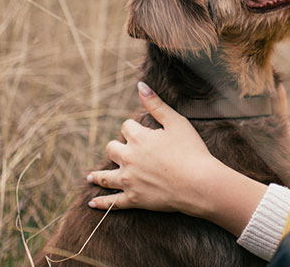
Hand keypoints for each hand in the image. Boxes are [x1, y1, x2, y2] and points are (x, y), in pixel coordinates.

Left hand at [87, 82, 267, 234]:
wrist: (199, 184)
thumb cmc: (191, 151)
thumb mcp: (176, 122)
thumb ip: (156, 104)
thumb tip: (140, 85)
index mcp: (138, 138)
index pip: (126, 127)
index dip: (133, 128)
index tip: (141, 131)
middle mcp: (128, 158)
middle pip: (112, 149)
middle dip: (115, 147)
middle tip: (121, 151)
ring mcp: (129, 180)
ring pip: (106, 176)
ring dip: (97, 176)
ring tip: (90, 177)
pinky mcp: (134, 199)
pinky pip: (112, 202)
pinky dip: (101, 203)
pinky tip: (92, 203)